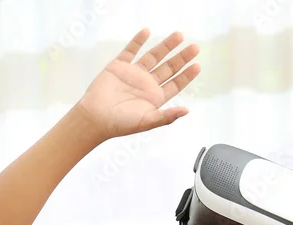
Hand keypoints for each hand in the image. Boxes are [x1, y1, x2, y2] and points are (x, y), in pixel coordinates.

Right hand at [75, 28, 200, 140]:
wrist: (95, 118)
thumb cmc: (120, 124)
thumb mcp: (147, 122)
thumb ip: (167, 116)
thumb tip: (186, 111)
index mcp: (155, 98)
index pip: (175, 83)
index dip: (186, 75)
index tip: (197, 65)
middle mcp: (146, 84)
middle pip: (168, 67)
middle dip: (181, 57)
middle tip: (195, 47)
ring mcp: (133, 74)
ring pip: (153, 56)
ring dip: (166, 46)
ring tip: (179, 35)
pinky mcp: (119, 66)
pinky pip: (130, 50)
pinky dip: (138, 41)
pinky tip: (147, 32)